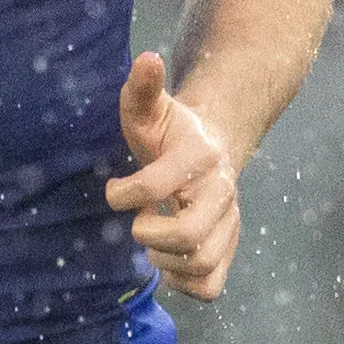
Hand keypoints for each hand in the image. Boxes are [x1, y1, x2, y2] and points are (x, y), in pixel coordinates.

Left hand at [105, 51, 239, 300]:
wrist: (212, 148)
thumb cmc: (170, 131)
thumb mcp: (150, 106)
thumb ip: (142, 86)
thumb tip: (146, 58)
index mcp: (198, 155)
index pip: (159, 184)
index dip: (126, 194)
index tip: (114, 191)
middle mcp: (221, 191)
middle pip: (189, 234)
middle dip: (150, 235)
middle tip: (139, 224)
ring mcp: (228, 222)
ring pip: (203, 263)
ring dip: (166, 261)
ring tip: (152, 245)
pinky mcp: (228, 247)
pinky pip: (212, 285)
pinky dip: (185, 284)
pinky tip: (167, 262)